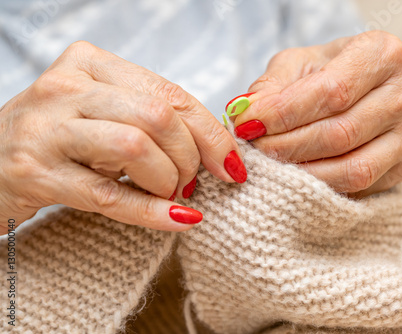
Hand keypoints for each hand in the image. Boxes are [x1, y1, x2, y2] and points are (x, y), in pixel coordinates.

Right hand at [0, 41, 244, 234]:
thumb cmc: (60, 139)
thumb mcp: (105, 114)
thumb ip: (151, 119)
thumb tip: (217, 150)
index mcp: (91, 63)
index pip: (169, 93)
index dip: (210, 132)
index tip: (232, 164)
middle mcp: (66, 87)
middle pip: (157, 117)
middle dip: (190, 157)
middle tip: (192, 182)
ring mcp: (46, 127)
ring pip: (135, 147)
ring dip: (168, 180)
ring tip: (170, 194)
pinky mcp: (35, 171)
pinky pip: (110, 195)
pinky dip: (152, 211)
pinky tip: (177, 220)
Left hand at [233, 31, 401, 197]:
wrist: (364, 97)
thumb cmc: (327, 75)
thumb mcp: (297, 66)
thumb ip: (270, 87)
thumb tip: (243, 115)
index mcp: (382, 53)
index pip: (331, 91)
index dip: (283, 113)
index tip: (246, 125)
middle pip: (340, 133)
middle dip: (286, 146)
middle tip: (252, 150)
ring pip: (351, 168)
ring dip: (301, 172)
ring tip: (268, 166)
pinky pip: (359, 188)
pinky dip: (320, 188)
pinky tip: (294, 179)